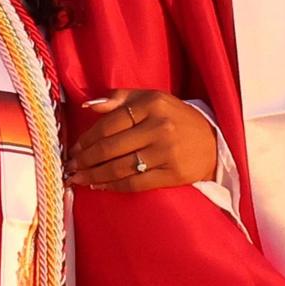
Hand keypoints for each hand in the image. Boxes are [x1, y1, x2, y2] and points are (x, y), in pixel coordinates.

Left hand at [65, 88, 219, 191]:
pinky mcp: (173, 174)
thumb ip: (120, 98)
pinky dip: (113, 186)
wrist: (214, 141)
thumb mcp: (152, 99)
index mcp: (153, 104)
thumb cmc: (176, 118)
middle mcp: (160, 127)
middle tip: (70, 166)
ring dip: (94, 175)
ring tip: (78, 178)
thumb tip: (88, 105)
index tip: (74, 148)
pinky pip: (135, 183)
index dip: (87, 138)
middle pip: (111, 147)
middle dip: (85, 160)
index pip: (109, 123)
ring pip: (120, 168)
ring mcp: (167, 152)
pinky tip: (99, 186)